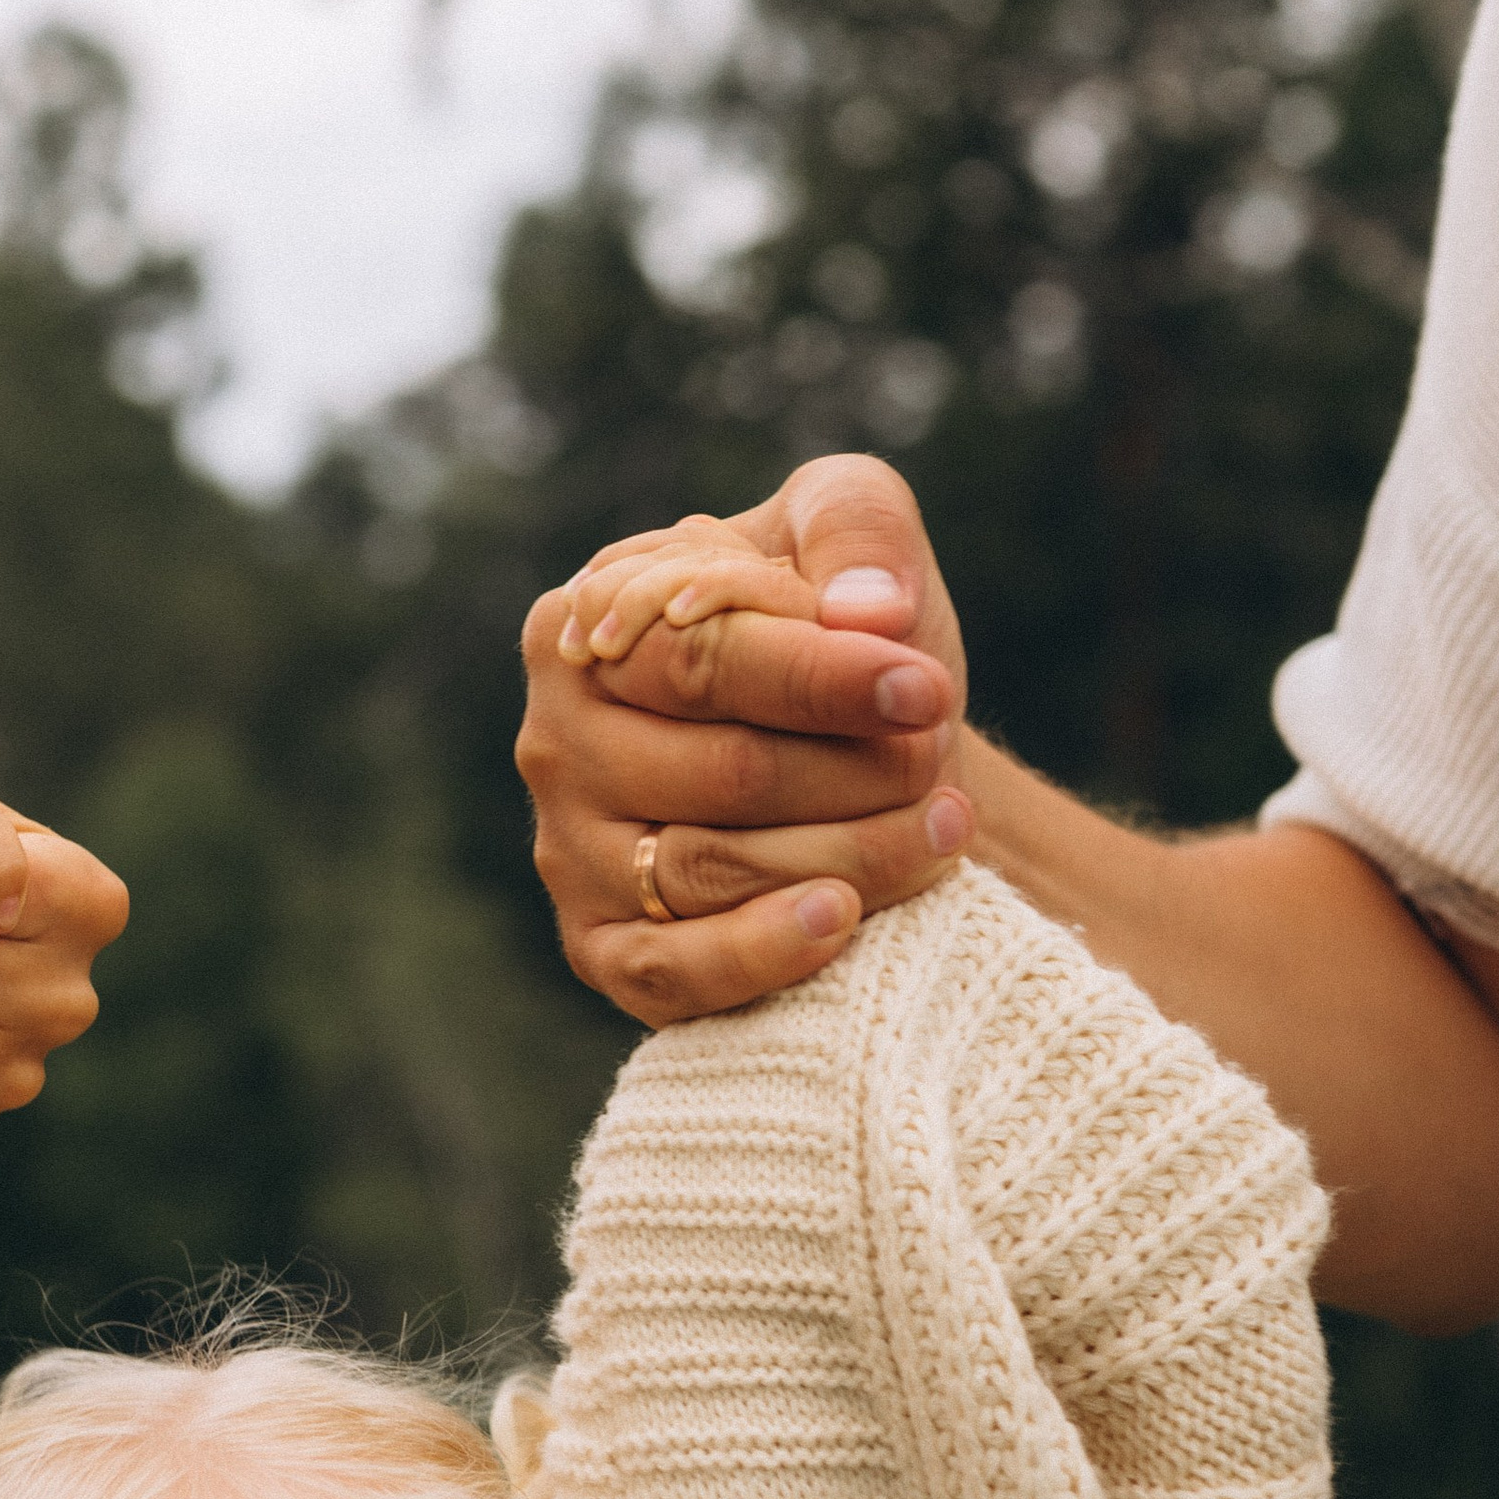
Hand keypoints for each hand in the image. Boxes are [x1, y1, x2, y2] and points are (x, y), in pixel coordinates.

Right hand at [516, 456, 973, 1027]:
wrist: (847, 754)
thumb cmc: (835, 636)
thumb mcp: (847, 535)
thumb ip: (856, 528)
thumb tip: (867, 613)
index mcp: (589, 626)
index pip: (700, 661)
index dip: (820, 679)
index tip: (925, 689)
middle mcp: (557, 743)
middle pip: (718, 773)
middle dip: (852, 772)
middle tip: (934, 764)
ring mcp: (569, 855)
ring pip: (710, 872)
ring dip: (848, 856)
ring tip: (940, 829)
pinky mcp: (601, 951)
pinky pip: (671, 969)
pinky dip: (763, 951)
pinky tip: (843, 919)